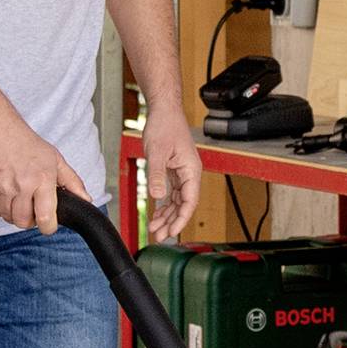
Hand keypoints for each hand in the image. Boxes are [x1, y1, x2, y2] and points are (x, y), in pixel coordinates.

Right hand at [0, 113, 87, 232]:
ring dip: (14, 214)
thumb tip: (85, 199)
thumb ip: (72, 182)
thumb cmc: (27, 143)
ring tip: (18, 198)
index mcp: (42, 179)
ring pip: (7, 217)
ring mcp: (1, 186)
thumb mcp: (55, 159)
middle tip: (32, 210)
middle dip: (30, 221)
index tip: (48, 225)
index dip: (48, 227)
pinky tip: (5, 194)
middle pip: (23, 222)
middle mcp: (21, 184)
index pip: (45, 218)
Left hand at [144, 117, 203, 238]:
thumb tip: (157, 197)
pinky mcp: (174, 171)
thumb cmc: (164, 126)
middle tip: (159, 236)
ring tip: (155, 229)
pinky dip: (164, 205)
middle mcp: (189, 174)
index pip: (189, 202)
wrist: (164, 110)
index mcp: (191, 170)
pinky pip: (171, 193)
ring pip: (177, 201)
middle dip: (171, 222)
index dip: (180, 220)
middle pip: (183, 205)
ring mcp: (182, 173)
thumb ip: (157, 175)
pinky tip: (157, 214)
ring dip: (167, 216)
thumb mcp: (157, 152)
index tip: (171, 233)